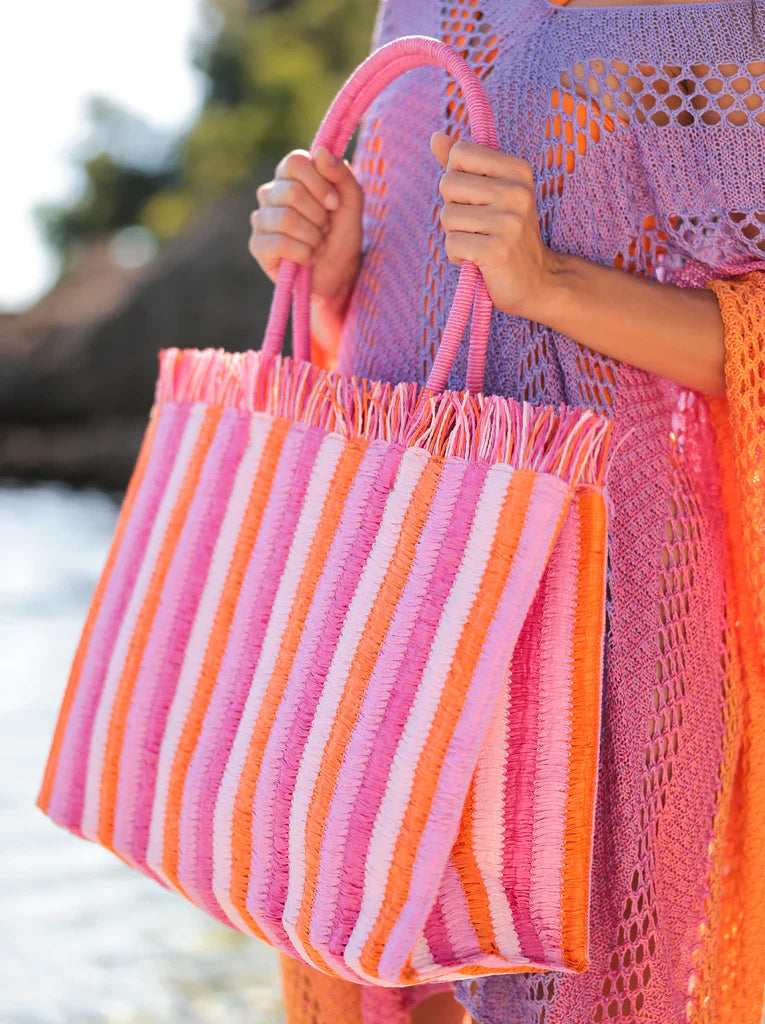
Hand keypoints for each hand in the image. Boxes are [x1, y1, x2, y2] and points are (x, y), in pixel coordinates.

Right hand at [249, 145, 363, 315]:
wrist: (339, 275)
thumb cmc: (342, 236)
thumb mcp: (352, 203)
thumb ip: (341, 175)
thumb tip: (320, 152)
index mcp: (290, 177)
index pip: (295, 162)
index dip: (319, 183)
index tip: (334, 203)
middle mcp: (271, 194)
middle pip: (292, 192)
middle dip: (319, 216)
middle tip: (325, 229)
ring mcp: (261, 220)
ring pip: (286, 219)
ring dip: (313, 236)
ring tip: (318, 244)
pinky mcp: (257, 246)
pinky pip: (278, 243)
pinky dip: (303, 253)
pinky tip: (309, 258)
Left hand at [430, 132, 560, 320]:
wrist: (539, 282)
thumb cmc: (507, 235)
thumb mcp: (491, 194)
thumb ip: (464, 165)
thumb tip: (435, 137)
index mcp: (517, 170)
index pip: (459, 153)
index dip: (457, 178)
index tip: (477, 198)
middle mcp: (517, 192)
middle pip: (448, 183)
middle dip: (453, 208)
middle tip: (478, 225)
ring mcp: (509, 222)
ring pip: (447, 216)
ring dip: (455, 235)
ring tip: (479, 243)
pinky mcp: (497, 250)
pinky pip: (452, 244)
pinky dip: (457, 256)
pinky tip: (478, 260)